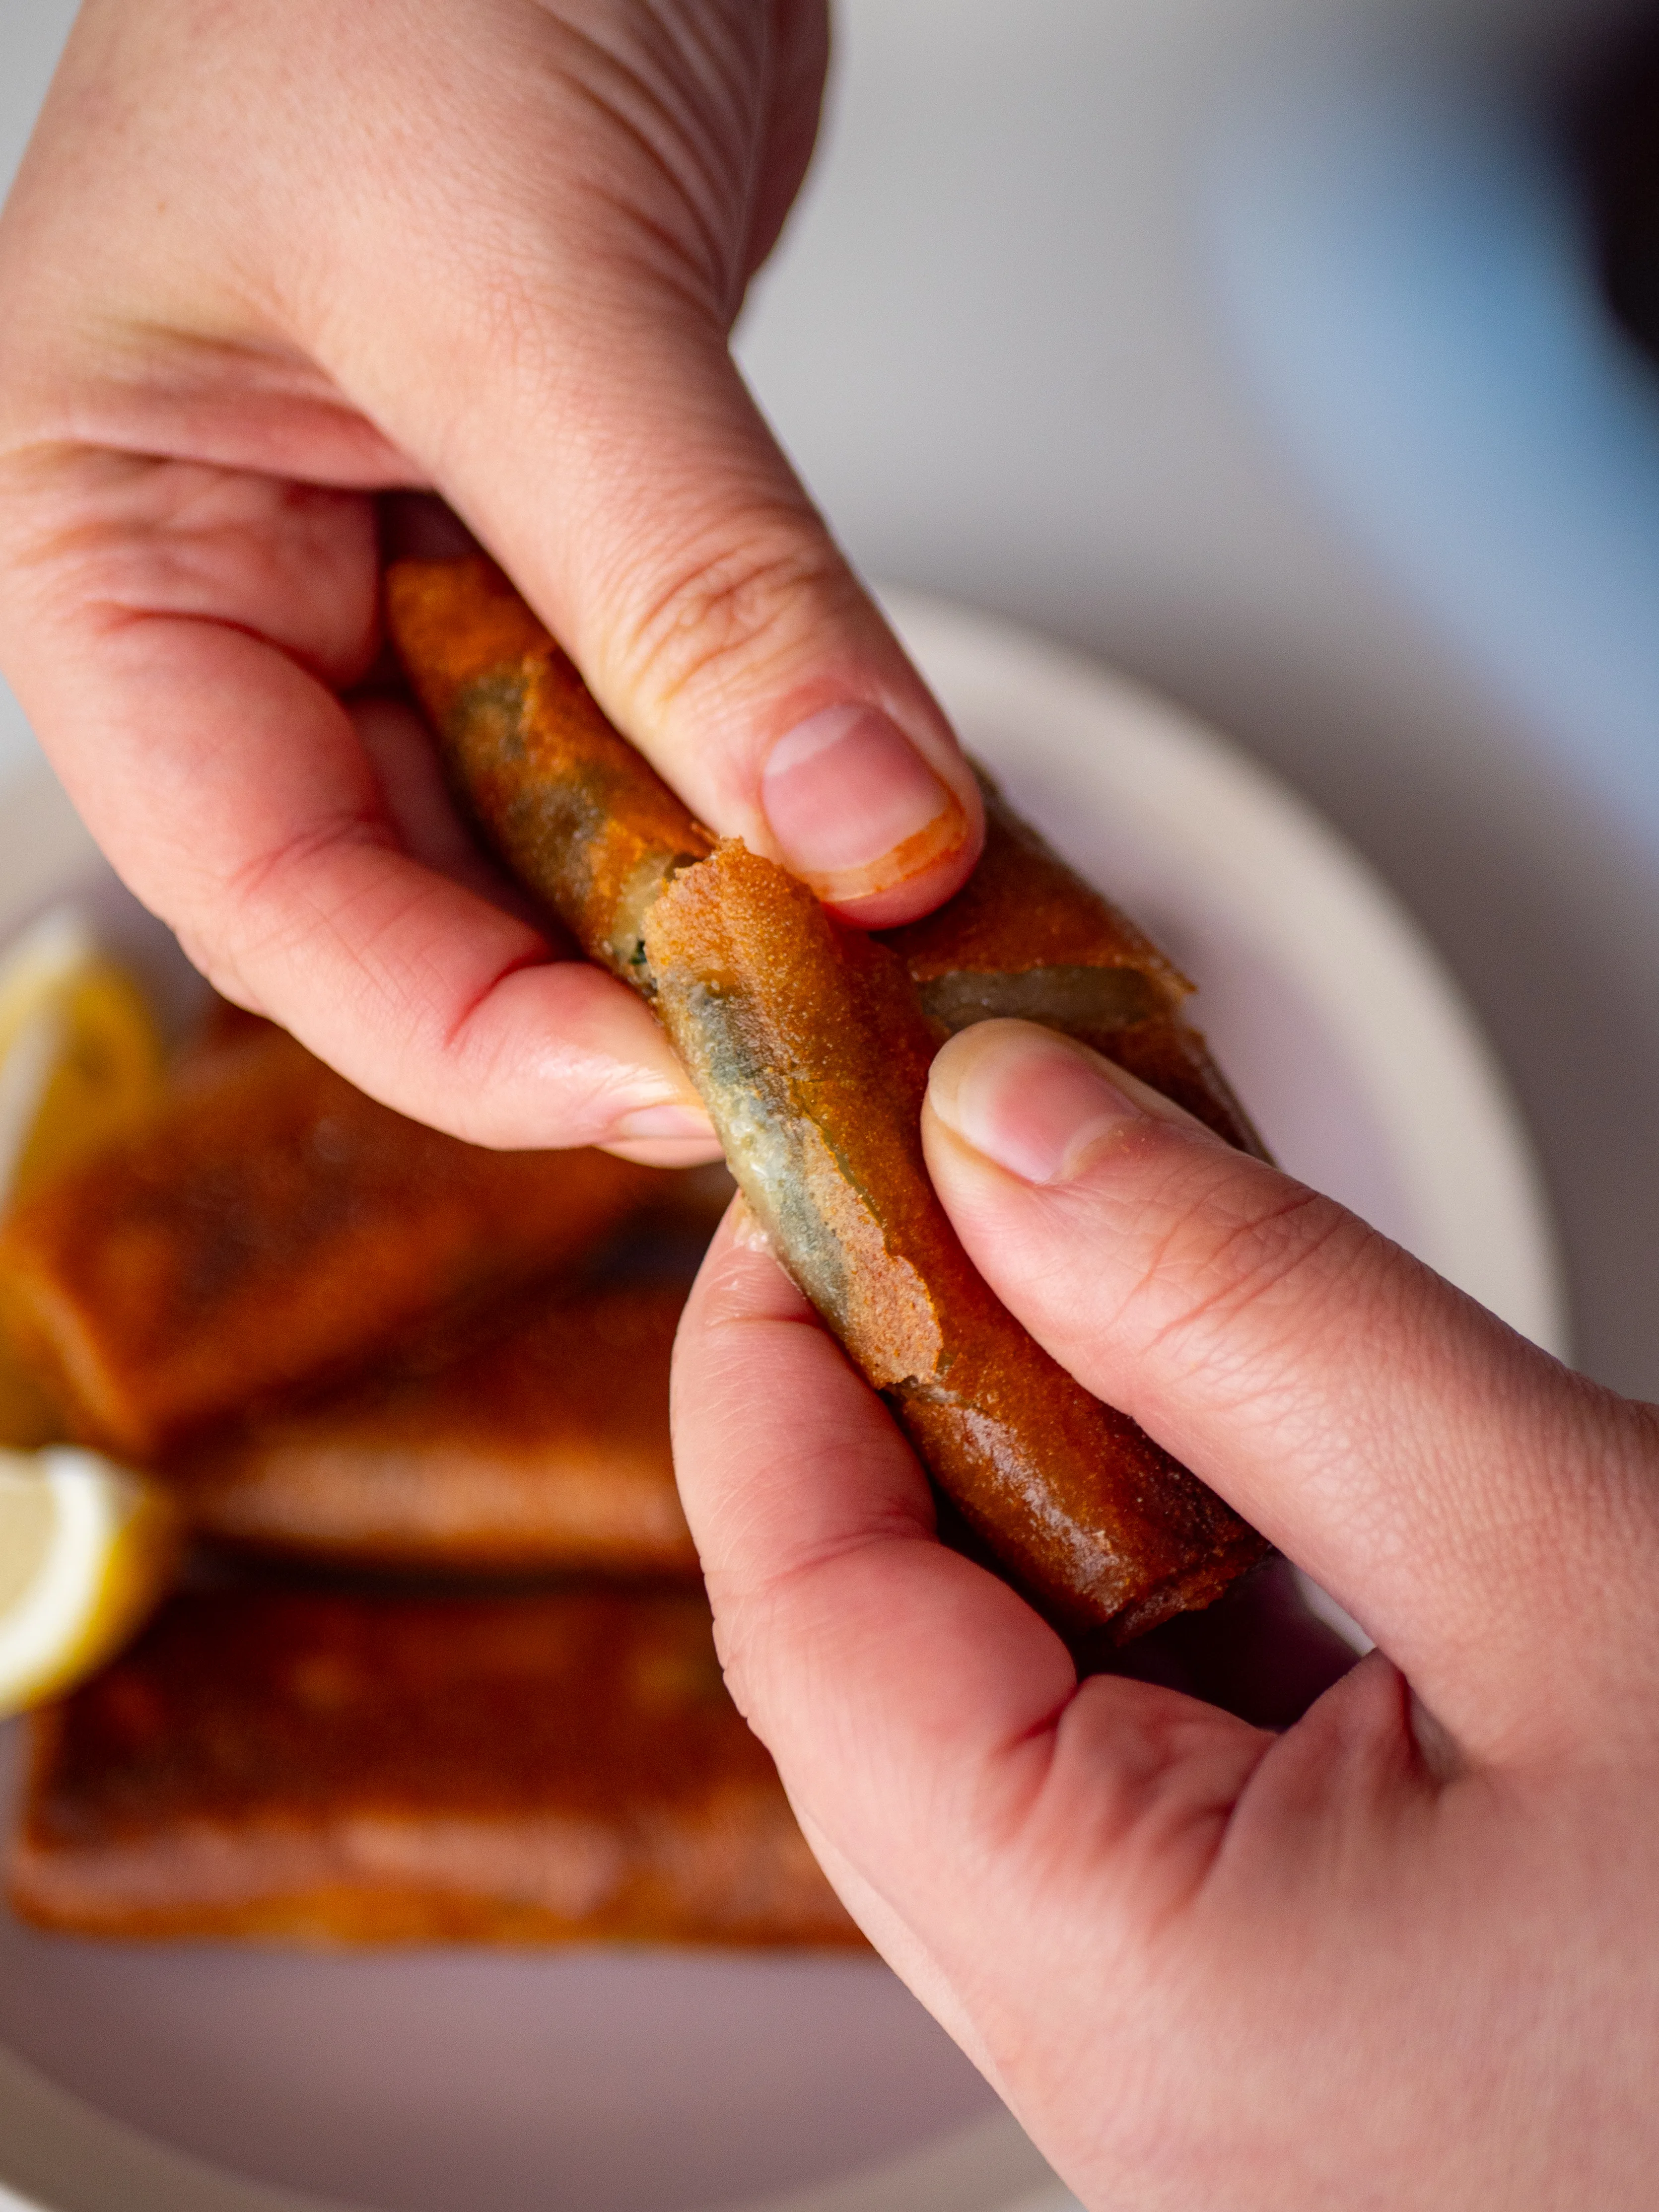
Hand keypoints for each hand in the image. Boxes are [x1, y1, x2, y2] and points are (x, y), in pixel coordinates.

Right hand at [0, 0, 980, 1159]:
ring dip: (706, 912)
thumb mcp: (526, 278)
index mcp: (110, 551)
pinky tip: (867, 848)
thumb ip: (691, 577)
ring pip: (553, 835)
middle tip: (803, 1061)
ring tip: (863, 978)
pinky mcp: (561, 554)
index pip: (259, 889)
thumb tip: (861, 831)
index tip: (671, 1085)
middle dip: (604, 990)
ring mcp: (408, 583)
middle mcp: (249, 596)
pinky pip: (651, 734)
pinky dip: (759, 799)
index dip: (461, 1031)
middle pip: (415, 896)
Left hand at [673, 1018, 1658, 2208]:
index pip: (806, 1617)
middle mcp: (1123, 2071)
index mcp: (1137, 1995)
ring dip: (1030, 1486)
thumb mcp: (1566, 1547)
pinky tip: (1213, 1460)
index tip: (805, 1160)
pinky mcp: (1286, 2014)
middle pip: (877, 1666)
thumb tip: (1003, 1131)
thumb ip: (1251, 1320)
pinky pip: (1129, 1767)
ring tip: (1096, 1289)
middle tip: (958, 1184)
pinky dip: (1143, 1588)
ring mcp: (1202, 2060)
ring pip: (997, 1709)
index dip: (771, 1355)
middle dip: (899, 1399)